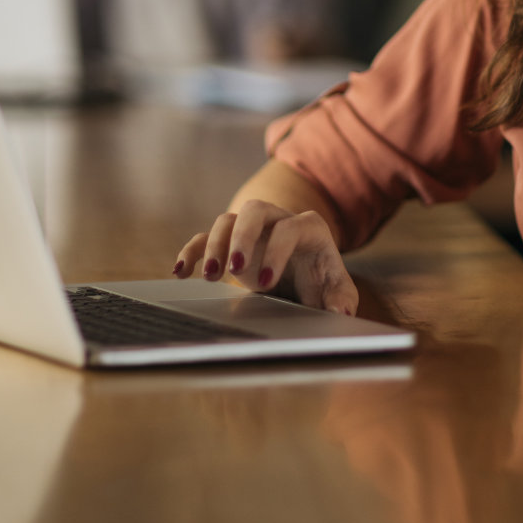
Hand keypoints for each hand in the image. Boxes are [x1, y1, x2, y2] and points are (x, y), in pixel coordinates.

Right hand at [172, 198, 358, 314]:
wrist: (306, 276)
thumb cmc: (323, 282)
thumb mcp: (336, 291)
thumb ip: (341, 299)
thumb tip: (340, 313)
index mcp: (308, 228)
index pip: (290, 228)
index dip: (277, 252)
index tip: (266, 283)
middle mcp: (278, 220)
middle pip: (255, 210)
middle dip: (242, 237)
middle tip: (234, 269)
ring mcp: (252, 230)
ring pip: (228, 220)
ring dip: (214, 245)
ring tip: (209, 278)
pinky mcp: (232, 243)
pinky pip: (206, 236)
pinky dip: (192, 251)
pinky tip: (181, 272)